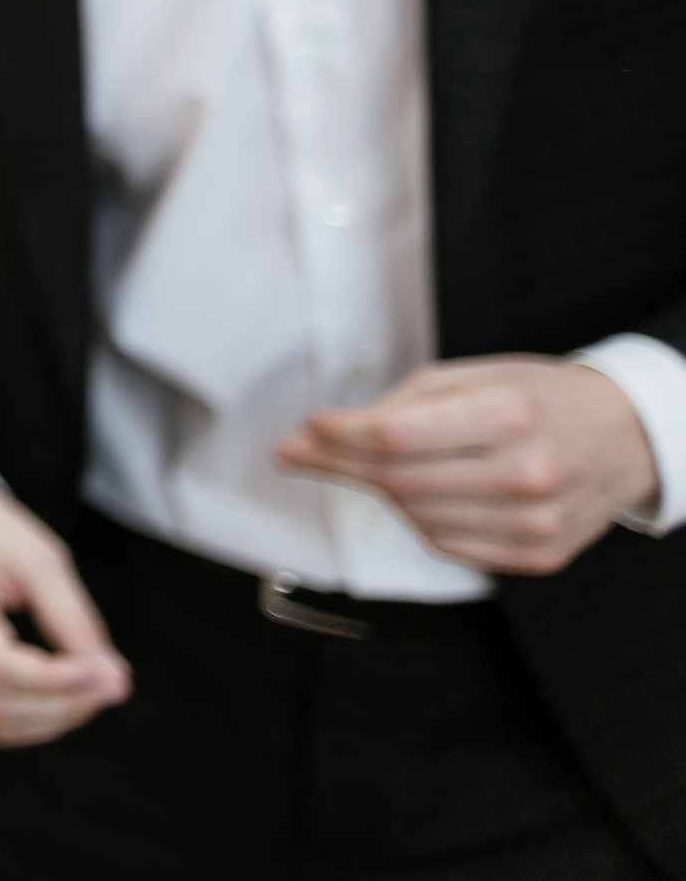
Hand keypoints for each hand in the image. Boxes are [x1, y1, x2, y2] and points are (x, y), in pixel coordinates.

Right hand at [0, 487, 130, 747]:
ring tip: (95, 689)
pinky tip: (65, 692)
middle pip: (0, 703)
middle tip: (113, 683)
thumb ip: (73, 619)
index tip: (100, 670)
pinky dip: (36, 716)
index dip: (52, 680)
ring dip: (56, 717)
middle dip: (66, 704)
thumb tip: (112, 676)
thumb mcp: (39, 559)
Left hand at [276, 355, 656, 576]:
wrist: (624, 436)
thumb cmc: (539, 398)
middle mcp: (526, 472)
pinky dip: (421, 518)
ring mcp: (536, 522)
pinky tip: (430, 492)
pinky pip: (447, 545)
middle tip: (307, 449)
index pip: (394, 437)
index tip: (308, 428)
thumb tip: (316, 434)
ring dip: (383, 491)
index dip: (337, 436)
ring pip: (416, 517)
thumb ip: (396, 404)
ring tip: (382, 464)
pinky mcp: (540, 556)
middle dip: (340, 464)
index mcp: (509, 413)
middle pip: (398, 481)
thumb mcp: (473, 375)